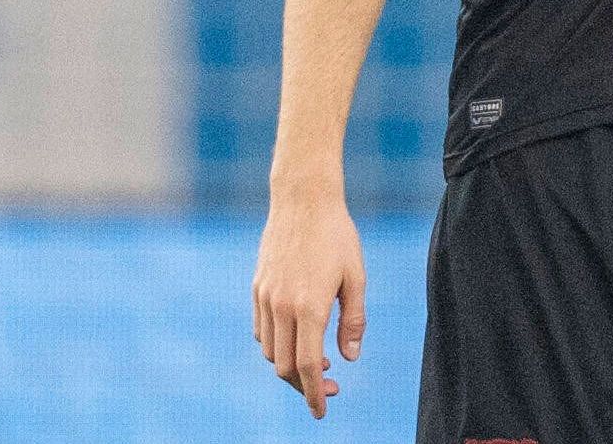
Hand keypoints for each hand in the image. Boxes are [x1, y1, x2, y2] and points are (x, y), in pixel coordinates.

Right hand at [254, 189, 365, 418]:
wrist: (302, 201)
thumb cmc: (337, 236)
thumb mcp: (356, 277)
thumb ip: (353, 320)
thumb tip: (349, 358)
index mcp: (309, 307)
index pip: (306, 366)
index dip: (314, 394)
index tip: (322, 412)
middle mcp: (281, 307)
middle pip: (283, 366)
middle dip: (304, 385)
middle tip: (331, 387)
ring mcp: (265, 298)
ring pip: (269, 352)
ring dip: (289, 366)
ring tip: (317, 361)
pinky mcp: (256, 289)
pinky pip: (262, 331)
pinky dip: (276, 346)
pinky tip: (298, 339)